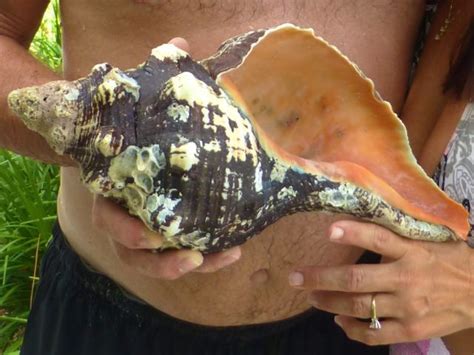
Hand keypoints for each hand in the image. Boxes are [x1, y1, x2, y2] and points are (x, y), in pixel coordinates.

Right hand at [90, 37, 238, 279]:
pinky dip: (205, 257)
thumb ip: (158, 83)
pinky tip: (233, 252)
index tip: (151, 234)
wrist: (138, 144)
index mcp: (114, 186)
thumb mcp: (147, 108)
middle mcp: (124, 212)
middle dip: (158, 259)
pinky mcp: (168, 233)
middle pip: (129, 248)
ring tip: (213, 259)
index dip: (125, 228)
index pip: (110, 213)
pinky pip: (179, 253)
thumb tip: (179, 44)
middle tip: (192, 257)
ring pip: (152, 261)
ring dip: (180, 265)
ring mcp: (144, 227)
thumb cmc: (142, 130)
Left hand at [288, 220, 473, 344]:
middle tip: (295, 277)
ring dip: (329, 302)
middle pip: (357, 279)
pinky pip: (374, 334)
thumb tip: (356, 222)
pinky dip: (352, 329)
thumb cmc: (449, 261)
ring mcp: (408, 308)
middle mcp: (407, 278)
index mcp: (412, 251)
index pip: (379, 238)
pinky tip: (338, 320)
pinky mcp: (411, 331)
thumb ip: (397, 236)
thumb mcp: (427, 240)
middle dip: (321, 278)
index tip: (328, 230)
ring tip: (311, 296)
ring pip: (359, 307)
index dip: (353, 234)